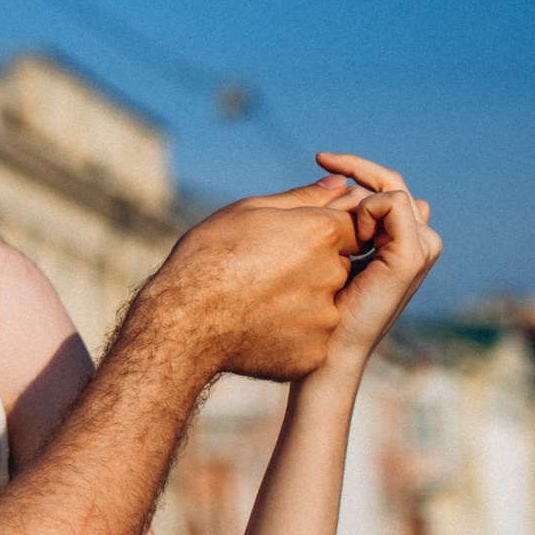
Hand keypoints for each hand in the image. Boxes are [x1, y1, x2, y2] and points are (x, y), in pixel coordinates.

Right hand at [135, 177, 359, 383]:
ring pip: (326, 304)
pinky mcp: (316, 351)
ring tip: (257, 302)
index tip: (290, 243)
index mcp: (321, 232)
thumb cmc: (207, 257)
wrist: (182, 320)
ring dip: (302, 302)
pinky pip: (313, 338)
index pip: (352, 227)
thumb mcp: (246, 212)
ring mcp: (326, 315)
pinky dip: (292, 334)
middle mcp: (333, 273)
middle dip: (312, 268)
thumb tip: (341, 183)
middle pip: (339, 266)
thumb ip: (302, 198)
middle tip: (265, 273)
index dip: (321, 234)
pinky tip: (258, 328)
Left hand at [316, 152, 441, 369]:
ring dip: (358, 197)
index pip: (382, 185)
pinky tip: (349, 230)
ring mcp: (416, 248)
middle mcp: (412, 239)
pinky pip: (393, 204)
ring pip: (392, 190)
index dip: (353, 168)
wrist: (321, 343)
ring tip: (335, 225)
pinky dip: (367, 207)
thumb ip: (332, 213)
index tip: (320, 157)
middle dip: (355, 170)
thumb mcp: (319, 245)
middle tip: (322, 162)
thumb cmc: (311, 299)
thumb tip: (334, 181)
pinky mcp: (411, 257)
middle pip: (390, 183)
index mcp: (394, 237)